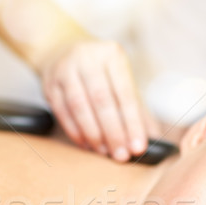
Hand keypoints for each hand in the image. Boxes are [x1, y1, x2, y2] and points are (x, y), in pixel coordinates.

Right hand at [39, 40, 151, 161]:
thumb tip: (156, 138)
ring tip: (105, 151)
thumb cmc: (100, 71)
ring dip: (94, 134)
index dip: (132, 122)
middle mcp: (87, 58)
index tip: (138, 146)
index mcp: (112, 55)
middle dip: (113, 132)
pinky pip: (62, 112)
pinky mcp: (49, 84)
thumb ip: (138, 109)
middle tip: (121, 155)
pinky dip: (76, 132)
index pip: (125, 93)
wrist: (62, 48)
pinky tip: (87, 144)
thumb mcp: (121, 80)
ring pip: (79, 107)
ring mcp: (65, 69)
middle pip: (102, 100)